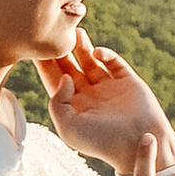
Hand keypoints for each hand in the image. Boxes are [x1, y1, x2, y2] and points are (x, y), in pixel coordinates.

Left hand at [37, 31, 174, 175]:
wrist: (138, 144)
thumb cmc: (102, 142)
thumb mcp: (69, 129)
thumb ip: (57, 103)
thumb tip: (64, 78)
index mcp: (73, 107)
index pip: (54, 81)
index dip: (45, 64)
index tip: (35, 45)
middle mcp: (89, 96)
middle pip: (70, 67)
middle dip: (61, 51)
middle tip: (53, 31)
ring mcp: (108, 87)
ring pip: (90, 61)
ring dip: (82, 46)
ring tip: (75, 31)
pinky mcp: (127, 81)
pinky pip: (114, 62)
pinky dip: (105, 54)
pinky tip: (97, 53)